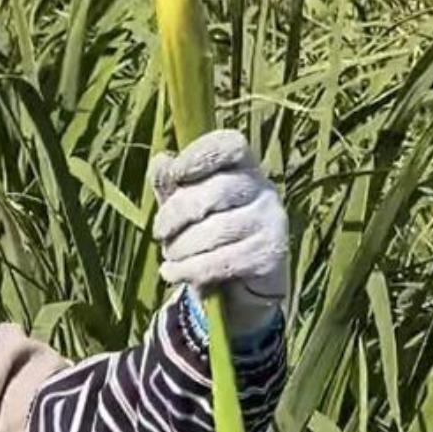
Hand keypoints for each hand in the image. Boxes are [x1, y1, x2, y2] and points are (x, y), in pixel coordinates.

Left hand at [152, 128, 288, 334]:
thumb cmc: (209, 234)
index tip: (174, 174)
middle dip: (177, 213)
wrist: (241, 285)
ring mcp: (272, 221)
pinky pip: (223, 261)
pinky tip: (172, 273)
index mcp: (244, 166)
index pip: (230, 146)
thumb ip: (171, 183)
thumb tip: (161, 161)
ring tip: (169, 257)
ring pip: (218, 229)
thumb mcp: (184, 205)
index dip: (200, 155)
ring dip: (182, 247)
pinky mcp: (271, 255)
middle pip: (217, 190)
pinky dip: (190, 270)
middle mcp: (265, 189)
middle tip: (159, 233)